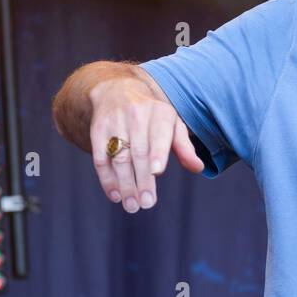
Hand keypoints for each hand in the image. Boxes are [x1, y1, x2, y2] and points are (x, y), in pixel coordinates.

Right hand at [87, 75, 203, 212]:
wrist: (116, 91)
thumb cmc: (152, 116)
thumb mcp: (171, 124)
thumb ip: (184, 146)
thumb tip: (198, 168)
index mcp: (160, 113)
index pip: (159, 135)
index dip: (157, 153)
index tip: (157, 173)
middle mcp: (137, 116)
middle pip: (139, 151)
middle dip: (142, 179)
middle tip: (147, 203)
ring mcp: (115, 123)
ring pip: (119, 157)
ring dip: (125, 184)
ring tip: (132, 205)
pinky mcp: (97, 131)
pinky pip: (101, 158)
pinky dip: (107, 179)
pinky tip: (115, 195)